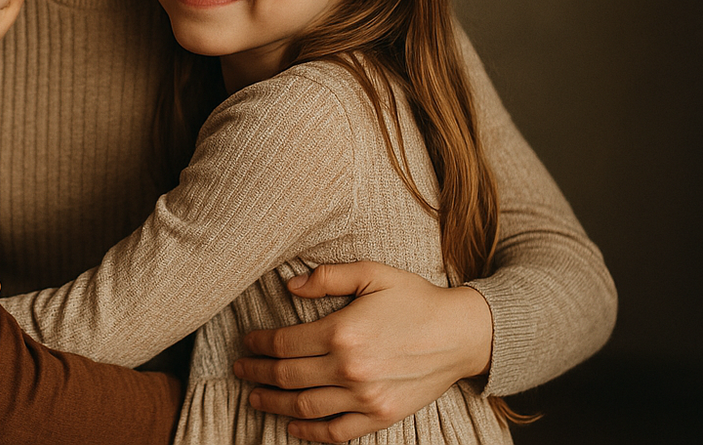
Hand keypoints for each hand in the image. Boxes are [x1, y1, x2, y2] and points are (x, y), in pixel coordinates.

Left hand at [232, 261, 492, 443]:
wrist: (462, 334)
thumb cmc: (415, 299)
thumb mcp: (372, 273)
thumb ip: (328, 277)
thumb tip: (288, 286)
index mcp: (342, 332)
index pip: (284, 343)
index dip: (259, 344)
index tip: (246, 342)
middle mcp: (350, 369)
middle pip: (287, 376)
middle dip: (257, 374)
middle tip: (240, 370)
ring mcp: (365, 397)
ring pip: (305, 406)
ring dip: (274, 404)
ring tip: (255, 398)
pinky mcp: (381, 415)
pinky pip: (338, 432)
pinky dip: (311, 433)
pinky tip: (293, 427)